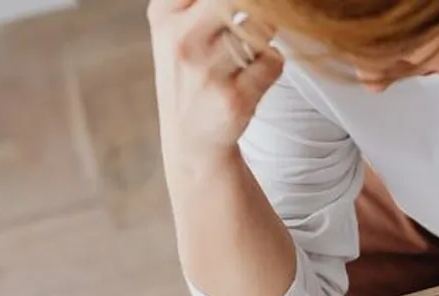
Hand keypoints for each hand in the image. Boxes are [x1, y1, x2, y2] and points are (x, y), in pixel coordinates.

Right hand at [148, 0, 282, 160]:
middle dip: (257, 8)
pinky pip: (273, 60)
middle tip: (253, 24)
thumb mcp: (175, 27)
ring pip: (262, 26)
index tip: (236, 8)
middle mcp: (182, 39)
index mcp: (165, 14)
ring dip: (264, 37)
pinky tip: (253, 75)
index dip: (242, 0)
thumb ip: (199, 1)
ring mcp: (208, 70)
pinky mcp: (235, 97)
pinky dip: (271, 64)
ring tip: (247, 52)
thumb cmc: (189, 74)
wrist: (191, 139)